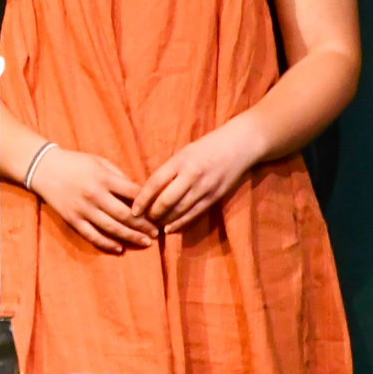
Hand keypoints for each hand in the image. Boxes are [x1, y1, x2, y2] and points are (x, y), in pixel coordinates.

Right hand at [26, 149, 156, 252]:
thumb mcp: (99, 162)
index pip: (133, 194)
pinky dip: (106, 243)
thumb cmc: (75, 163)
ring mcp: (83, 209)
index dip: (148, 204)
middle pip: (125, 214)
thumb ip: (118, 177)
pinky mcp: (72, 219)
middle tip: (156, 233)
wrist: (43, 168)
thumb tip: (138, 193)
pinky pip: (92, 235)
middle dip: (144, 226)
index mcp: (103, 178)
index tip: (159, 212)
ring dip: (130, 237)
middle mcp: (94, 194)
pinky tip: (119, 248)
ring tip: (145, 243)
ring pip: (111, 227)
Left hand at [130, 123, 260, 234]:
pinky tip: (170, 228)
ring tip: (153, 226)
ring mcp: (205, 187)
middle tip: (141, 221)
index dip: (142, 199)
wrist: (239, 145)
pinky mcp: (216, 196)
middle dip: (153, 213)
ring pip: (181, 209)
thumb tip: (149, 190)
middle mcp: (192, 174)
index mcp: (180, 161)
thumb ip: (169, 170)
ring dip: (165, 220)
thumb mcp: (183, 153)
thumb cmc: (206, 147)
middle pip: (167, 199)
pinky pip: (196, 213)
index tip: (133, 210)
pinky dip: (181, 222)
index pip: (155, 182)